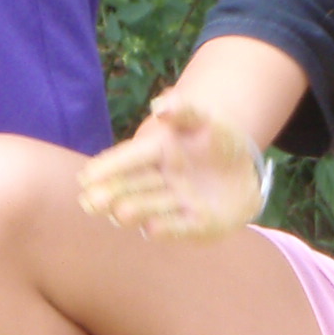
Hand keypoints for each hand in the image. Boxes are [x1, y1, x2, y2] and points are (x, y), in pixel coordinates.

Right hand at [77, 95, 267, 239]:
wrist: (247, 169)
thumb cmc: (218, 140)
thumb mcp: (205, 120)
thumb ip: (184, 111)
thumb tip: (159, 106)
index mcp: (155, 152)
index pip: (126, 159)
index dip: (107, 168)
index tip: (86, 177)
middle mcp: (159, 181)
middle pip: (129, 188)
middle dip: (111, 194)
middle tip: (91, 201)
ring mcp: (175, 204)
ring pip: (148, 208)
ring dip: (135, 210)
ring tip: (120, 212)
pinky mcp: (196, 224)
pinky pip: (179, 227)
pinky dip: (166, 227)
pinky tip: (152, 228)